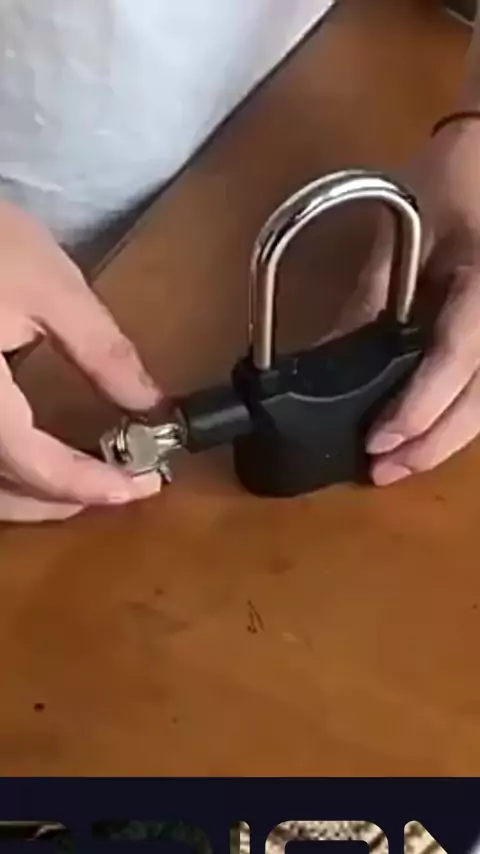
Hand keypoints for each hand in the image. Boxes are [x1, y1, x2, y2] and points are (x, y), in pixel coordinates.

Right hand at [0, 202, 161, 521]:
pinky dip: (3, 473)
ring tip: (84, 480)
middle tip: (123, 485)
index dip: (94, 485)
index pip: (38, 468)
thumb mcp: (50, 287)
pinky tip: (28, 455)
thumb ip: (103, 352)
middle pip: (2, 495)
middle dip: (65, 500)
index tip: (146, 483)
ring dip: (29, 496)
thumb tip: (150, 403)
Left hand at [337, 120, 479, 485]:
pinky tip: (424, 435)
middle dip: (431, 444)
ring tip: (397, 465)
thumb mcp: (405, 232)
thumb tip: (323, 358)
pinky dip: (455, 416)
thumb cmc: (453, 177)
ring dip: (444, 440)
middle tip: (381, 473)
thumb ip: (371, 298)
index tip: (377, 443)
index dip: (419, 407)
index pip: (457, 358)